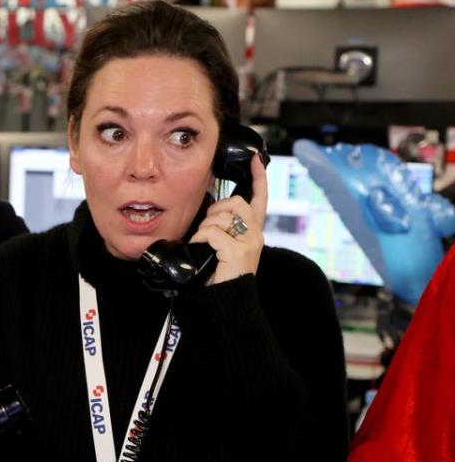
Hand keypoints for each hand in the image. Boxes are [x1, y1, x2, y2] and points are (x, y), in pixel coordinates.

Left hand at [190, 155, 267, 284]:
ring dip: (205, 227)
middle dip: (216, 210)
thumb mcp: (224, 248)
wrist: (227, 302)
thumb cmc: (221, 275)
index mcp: (253, 231)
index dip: (258, 177)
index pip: (259, 198)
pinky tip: (201, 249)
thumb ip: (223, 230)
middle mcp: (256, 234)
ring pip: (222, 216)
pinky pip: (212, 232)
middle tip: (207, 228)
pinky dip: (201, 238)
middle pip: (235, 201)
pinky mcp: (239, 250)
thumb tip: (209, 215)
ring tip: (204, 243)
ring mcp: (249, 241)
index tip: (255, 159)